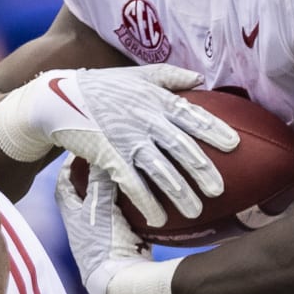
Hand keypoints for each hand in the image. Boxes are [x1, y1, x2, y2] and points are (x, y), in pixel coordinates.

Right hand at [0, 65, 237, 226]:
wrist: (59, 99)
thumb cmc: (102, 86)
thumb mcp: (137, 74)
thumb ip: (170, 76)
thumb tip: (200, 78)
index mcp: (156, 99)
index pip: (192, 115)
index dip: (215, 130)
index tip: (235, 145)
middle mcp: (146, 119)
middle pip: (181, 147)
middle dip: (202, 170)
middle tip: (219, 190)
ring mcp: (128, 139)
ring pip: (160, 169)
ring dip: (180, 192)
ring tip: (196, 211)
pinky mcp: (110, 157)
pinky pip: (132, 183)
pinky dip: (147, 202)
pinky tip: (159, 219)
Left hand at [55, 162, 177, 293]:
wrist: (121, 286)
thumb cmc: (105, 246)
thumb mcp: (101, 208)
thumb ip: (101, 181)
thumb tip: (101, 153)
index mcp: (71, 215)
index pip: (64, 182)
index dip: (69, 164)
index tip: (79, 147)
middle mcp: (83, 226)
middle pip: (85, 193)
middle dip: (93, 175)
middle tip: (106, 156)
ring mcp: (102, 237)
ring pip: (107, 206)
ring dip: (116, 191)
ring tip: (129, 172)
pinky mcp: (122, 246)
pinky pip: (127, 220)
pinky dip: (134, 208)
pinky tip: (150, 198)